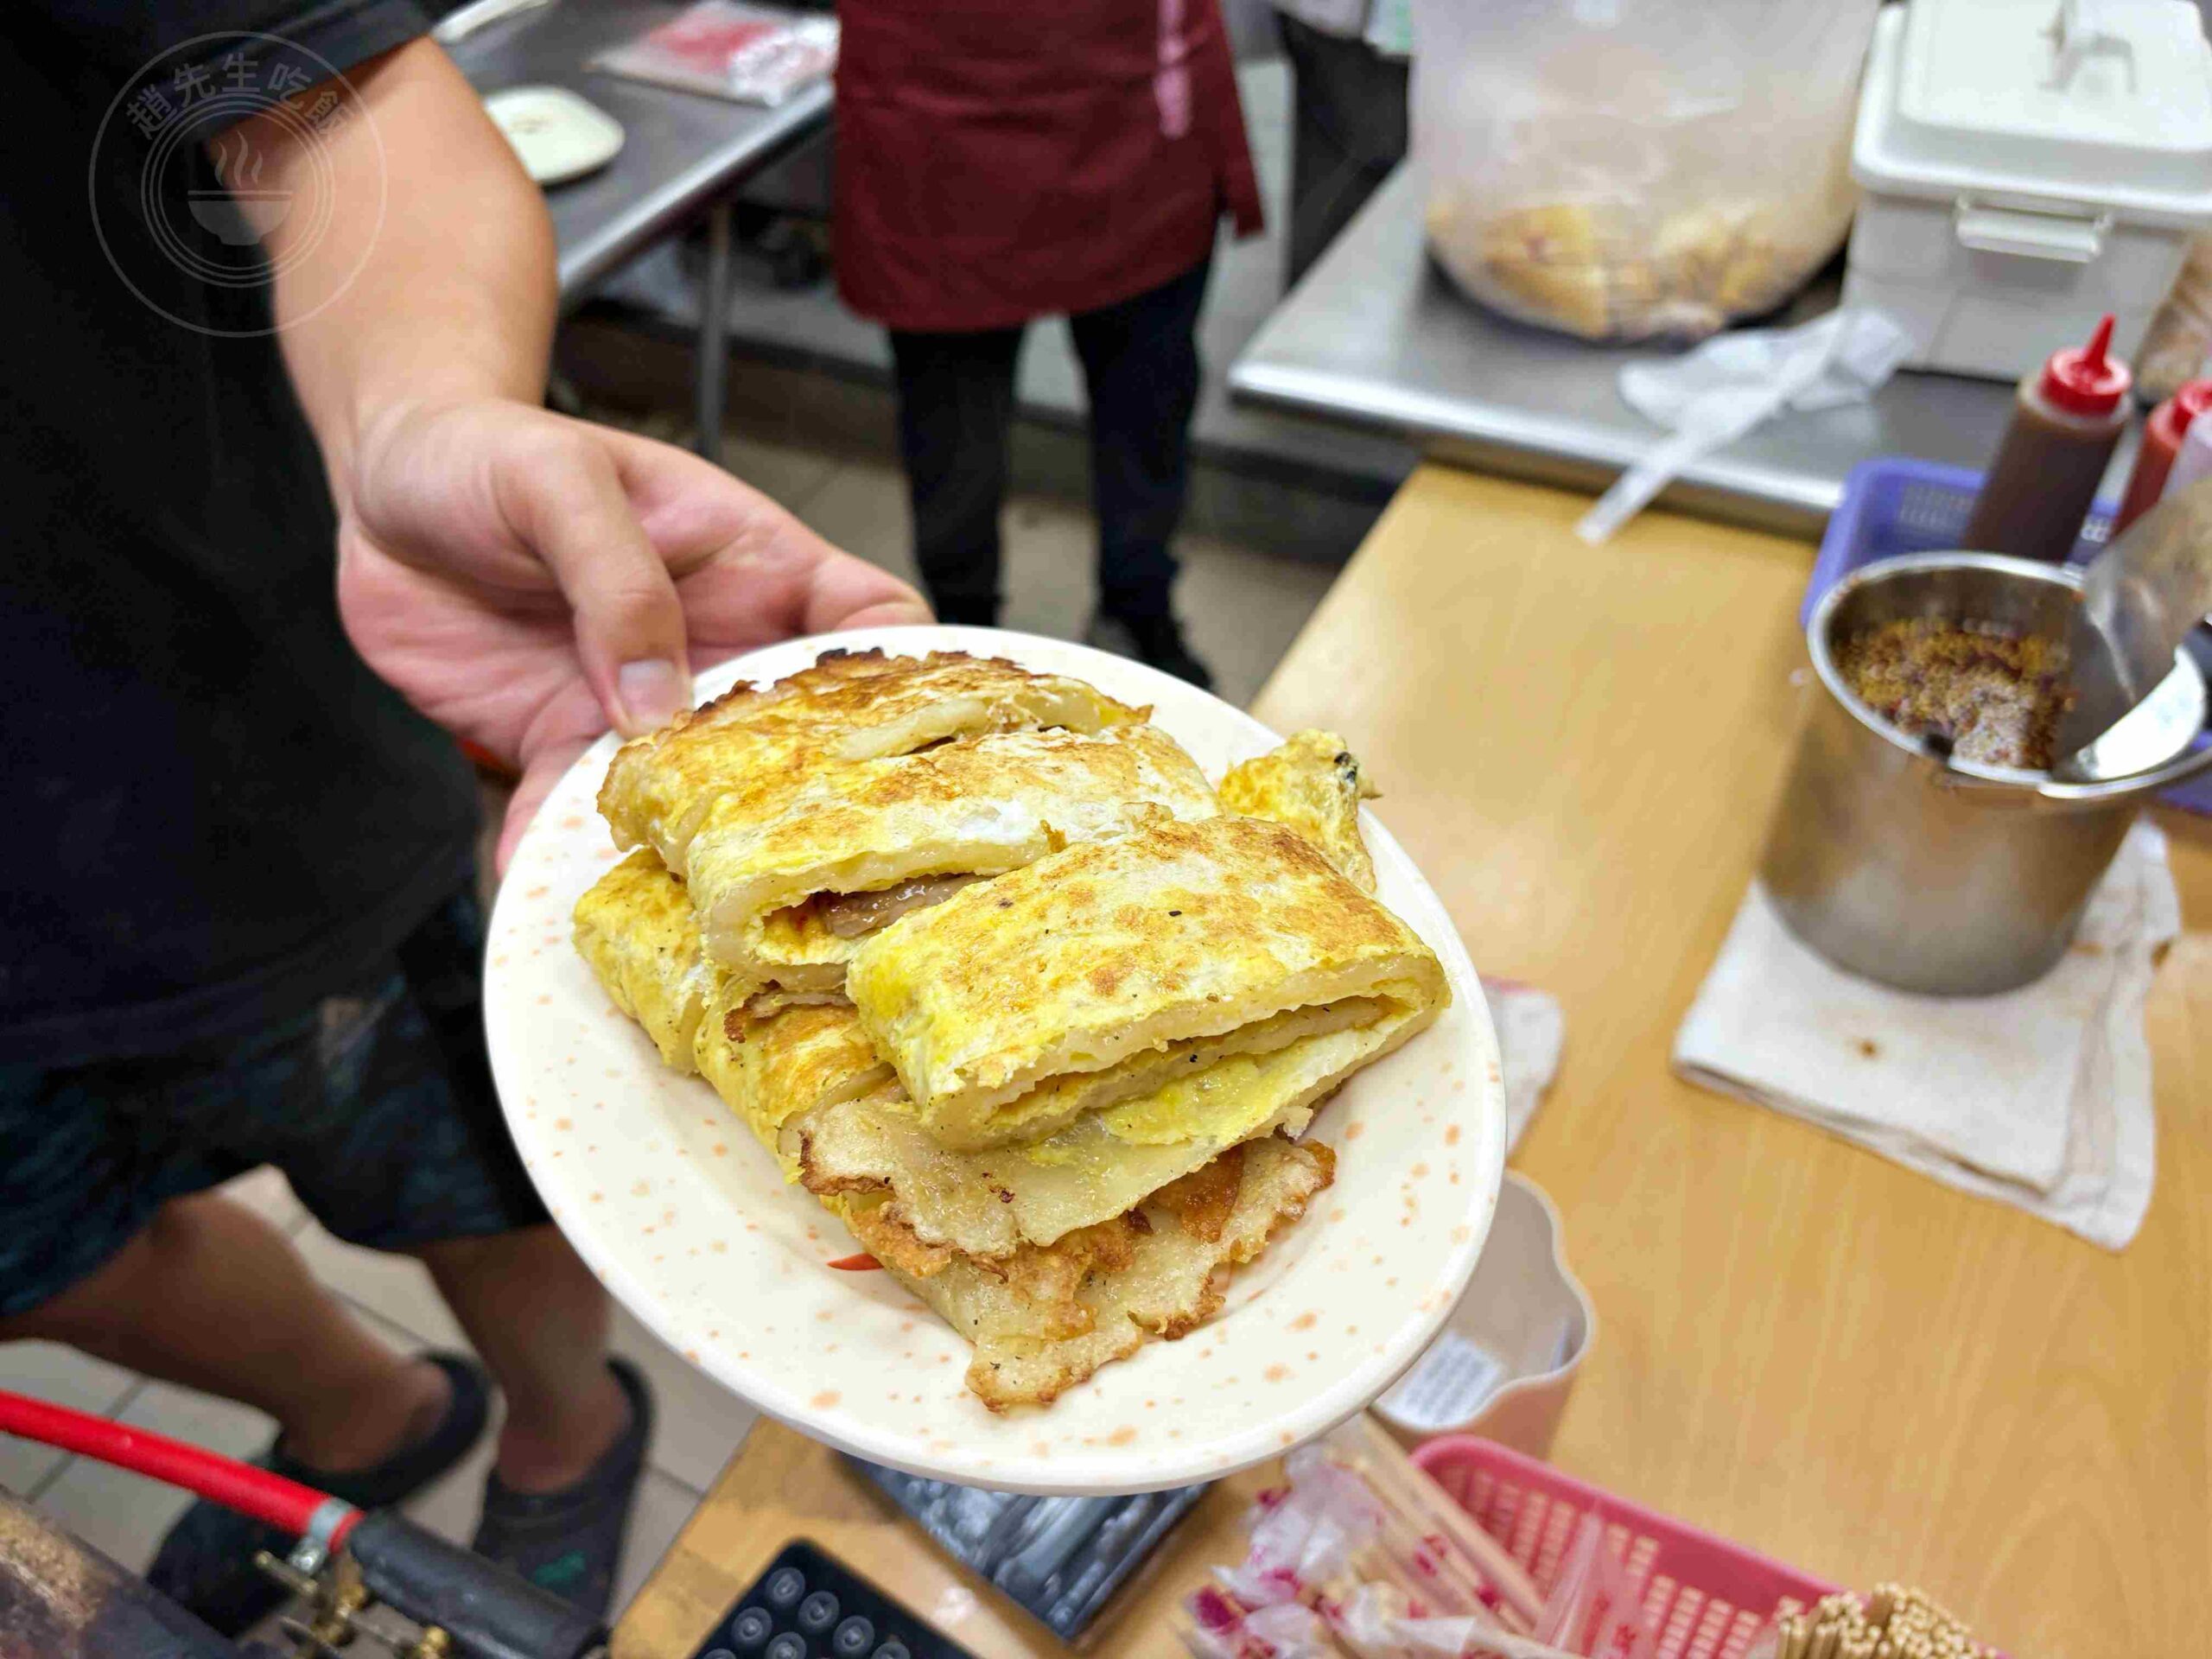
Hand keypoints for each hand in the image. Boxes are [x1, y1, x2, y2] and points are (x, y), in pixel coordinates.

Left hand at [335, 396, 930, 869]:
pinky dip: (556, 861)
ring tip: (681, 910)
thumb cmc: (491, 449)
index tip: (912, 744)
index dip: (907, 681)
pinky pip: (570, 817)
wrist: (386, 483)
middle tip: (789, 865)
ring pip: (691, 799)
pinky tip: (547, 894)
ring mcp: (641, 706)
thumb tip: (659, 705)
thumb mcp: (560, 482)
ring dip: (684, 852)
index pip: (873, 624)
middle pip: (797, 741)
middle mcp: (717, 648)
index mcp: (755, 567)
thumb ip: (617, 581)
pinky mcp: (560, 744)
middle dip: (800, 805)